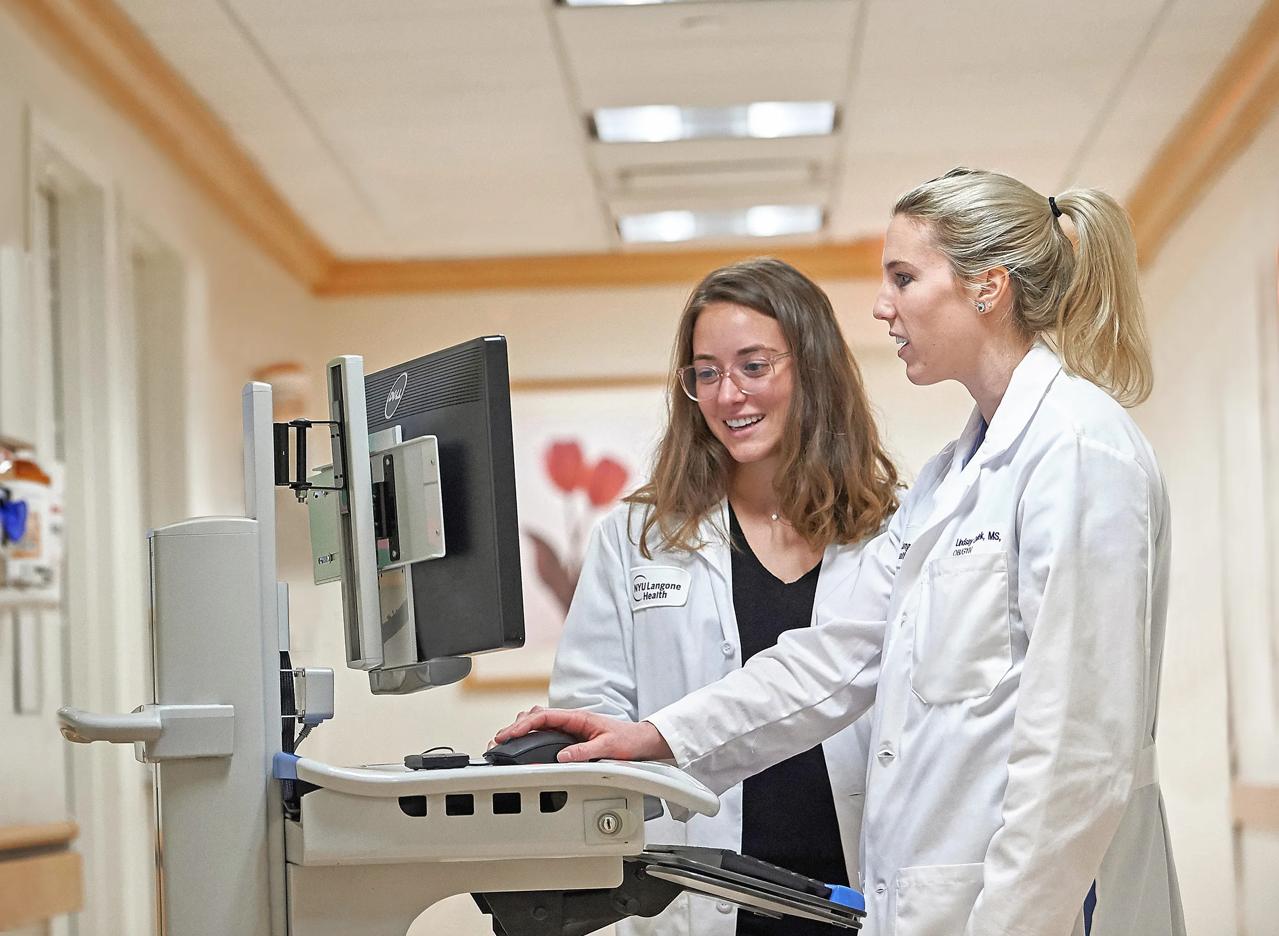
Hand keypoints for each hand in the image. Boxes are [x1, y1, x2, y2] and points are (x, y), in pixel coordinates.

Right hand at [492, 706, 673, 762]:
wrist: (641, 741)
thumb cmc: (628, 739)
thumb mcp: (608, 747)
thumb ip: (585, 752)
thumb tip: (562, 757)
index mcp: (578, 717)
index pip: (544, 716)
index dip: (523, 724)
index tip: (509, 734)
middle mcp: (572, 720)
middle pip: (536, 716)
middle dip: (515, 726)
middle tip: (499, 740)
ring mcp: (570, 728)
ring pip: (539, 722)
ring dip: (521, 729)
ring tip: (505, 741)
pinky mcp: (571, 737)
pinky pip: (545, 732)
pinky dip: (530, 735)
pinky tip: (522, 743)